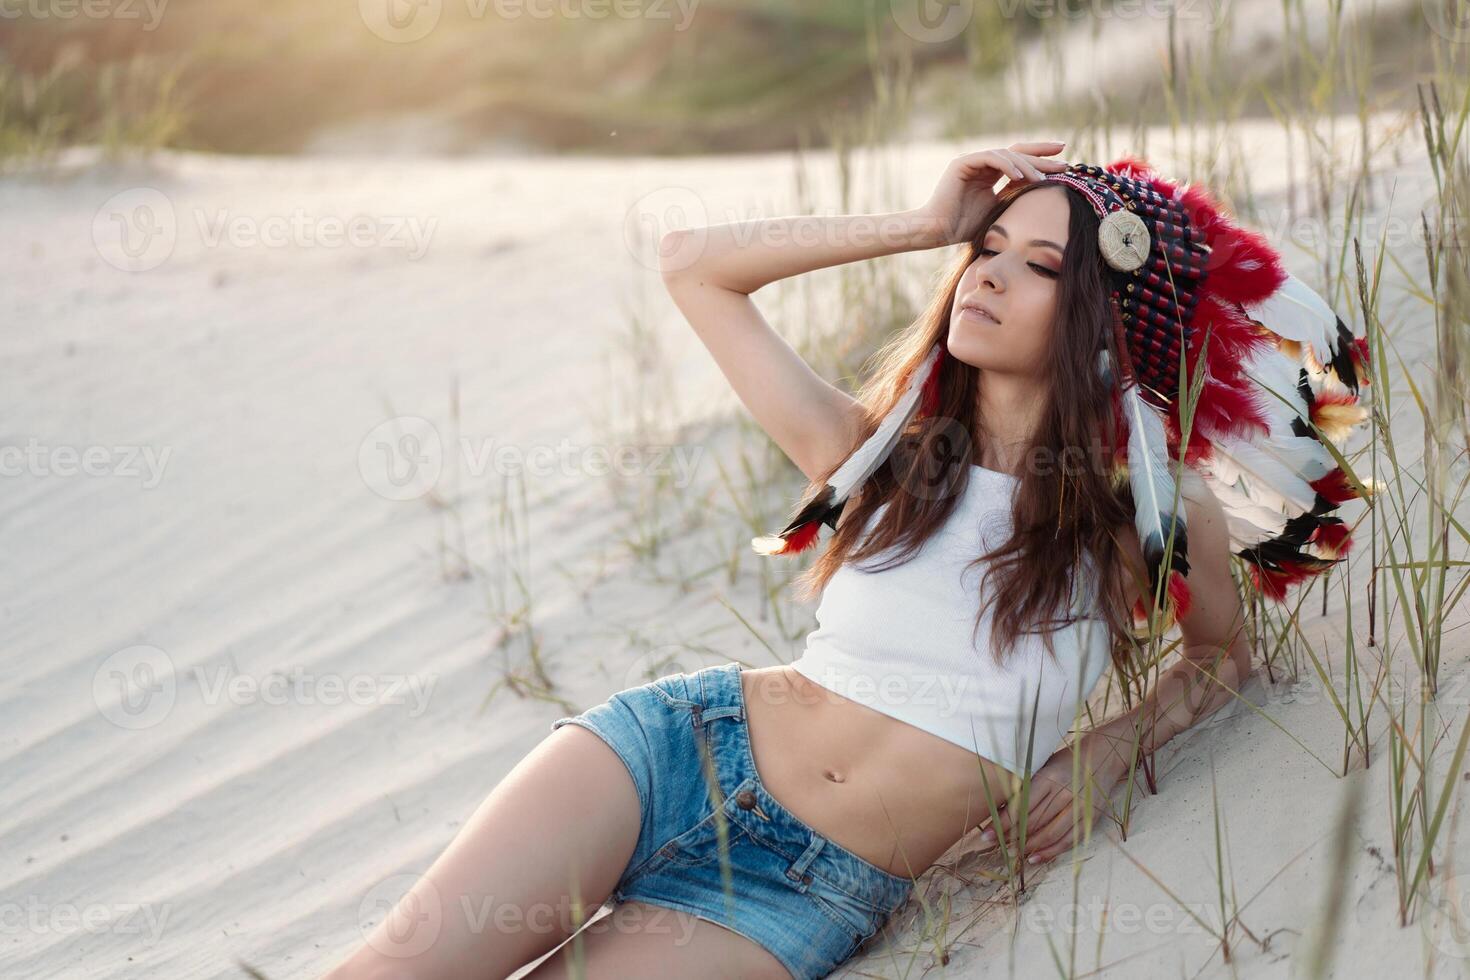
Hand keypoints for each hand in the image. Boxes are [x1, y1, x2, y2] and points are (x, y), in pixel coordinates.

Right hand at [910, 141, 1070, 248]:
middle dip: (1042, 155)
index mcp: (989, 174)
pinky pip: (990, 158)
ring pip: (1006, 154)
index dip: (1042, 160)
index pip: (1019, 161)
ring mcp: (972, 162)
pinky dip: (1006, 166)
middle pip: (1017, 152)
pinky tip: (1019, 177)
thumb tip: (1042, 193)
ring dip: (1026, 166)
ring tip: (1041, 179)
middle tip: (1064, 157)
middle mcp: (982, 164)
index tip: (1065, 162)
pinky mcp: (962, 164)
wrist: (936, 232)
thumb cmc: (963, 227)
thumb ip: (1014, 197)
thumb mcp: (998, 210)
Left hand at [976, 734, 1123, 865]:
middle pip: (1034, 822)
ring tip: (1012, 853)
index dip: (1003, 823)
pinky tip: (1035, 858)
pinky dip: (1050, 852)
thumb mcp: (1044, 766)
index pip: (1021, 805)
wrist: (1103, 757)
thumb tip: (1000, 809)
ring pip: (1049, 834)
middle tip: (994, 846)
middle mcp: (1064, 793)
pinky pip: (1068, 841)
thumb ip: (1026, 786)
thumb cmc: (1065, 762)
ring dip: (1028, 846)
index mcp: (1049, 777)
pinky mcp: (1090, 818)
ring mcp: (1079, 807)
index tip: (986, 834)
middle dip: (1011, 837)